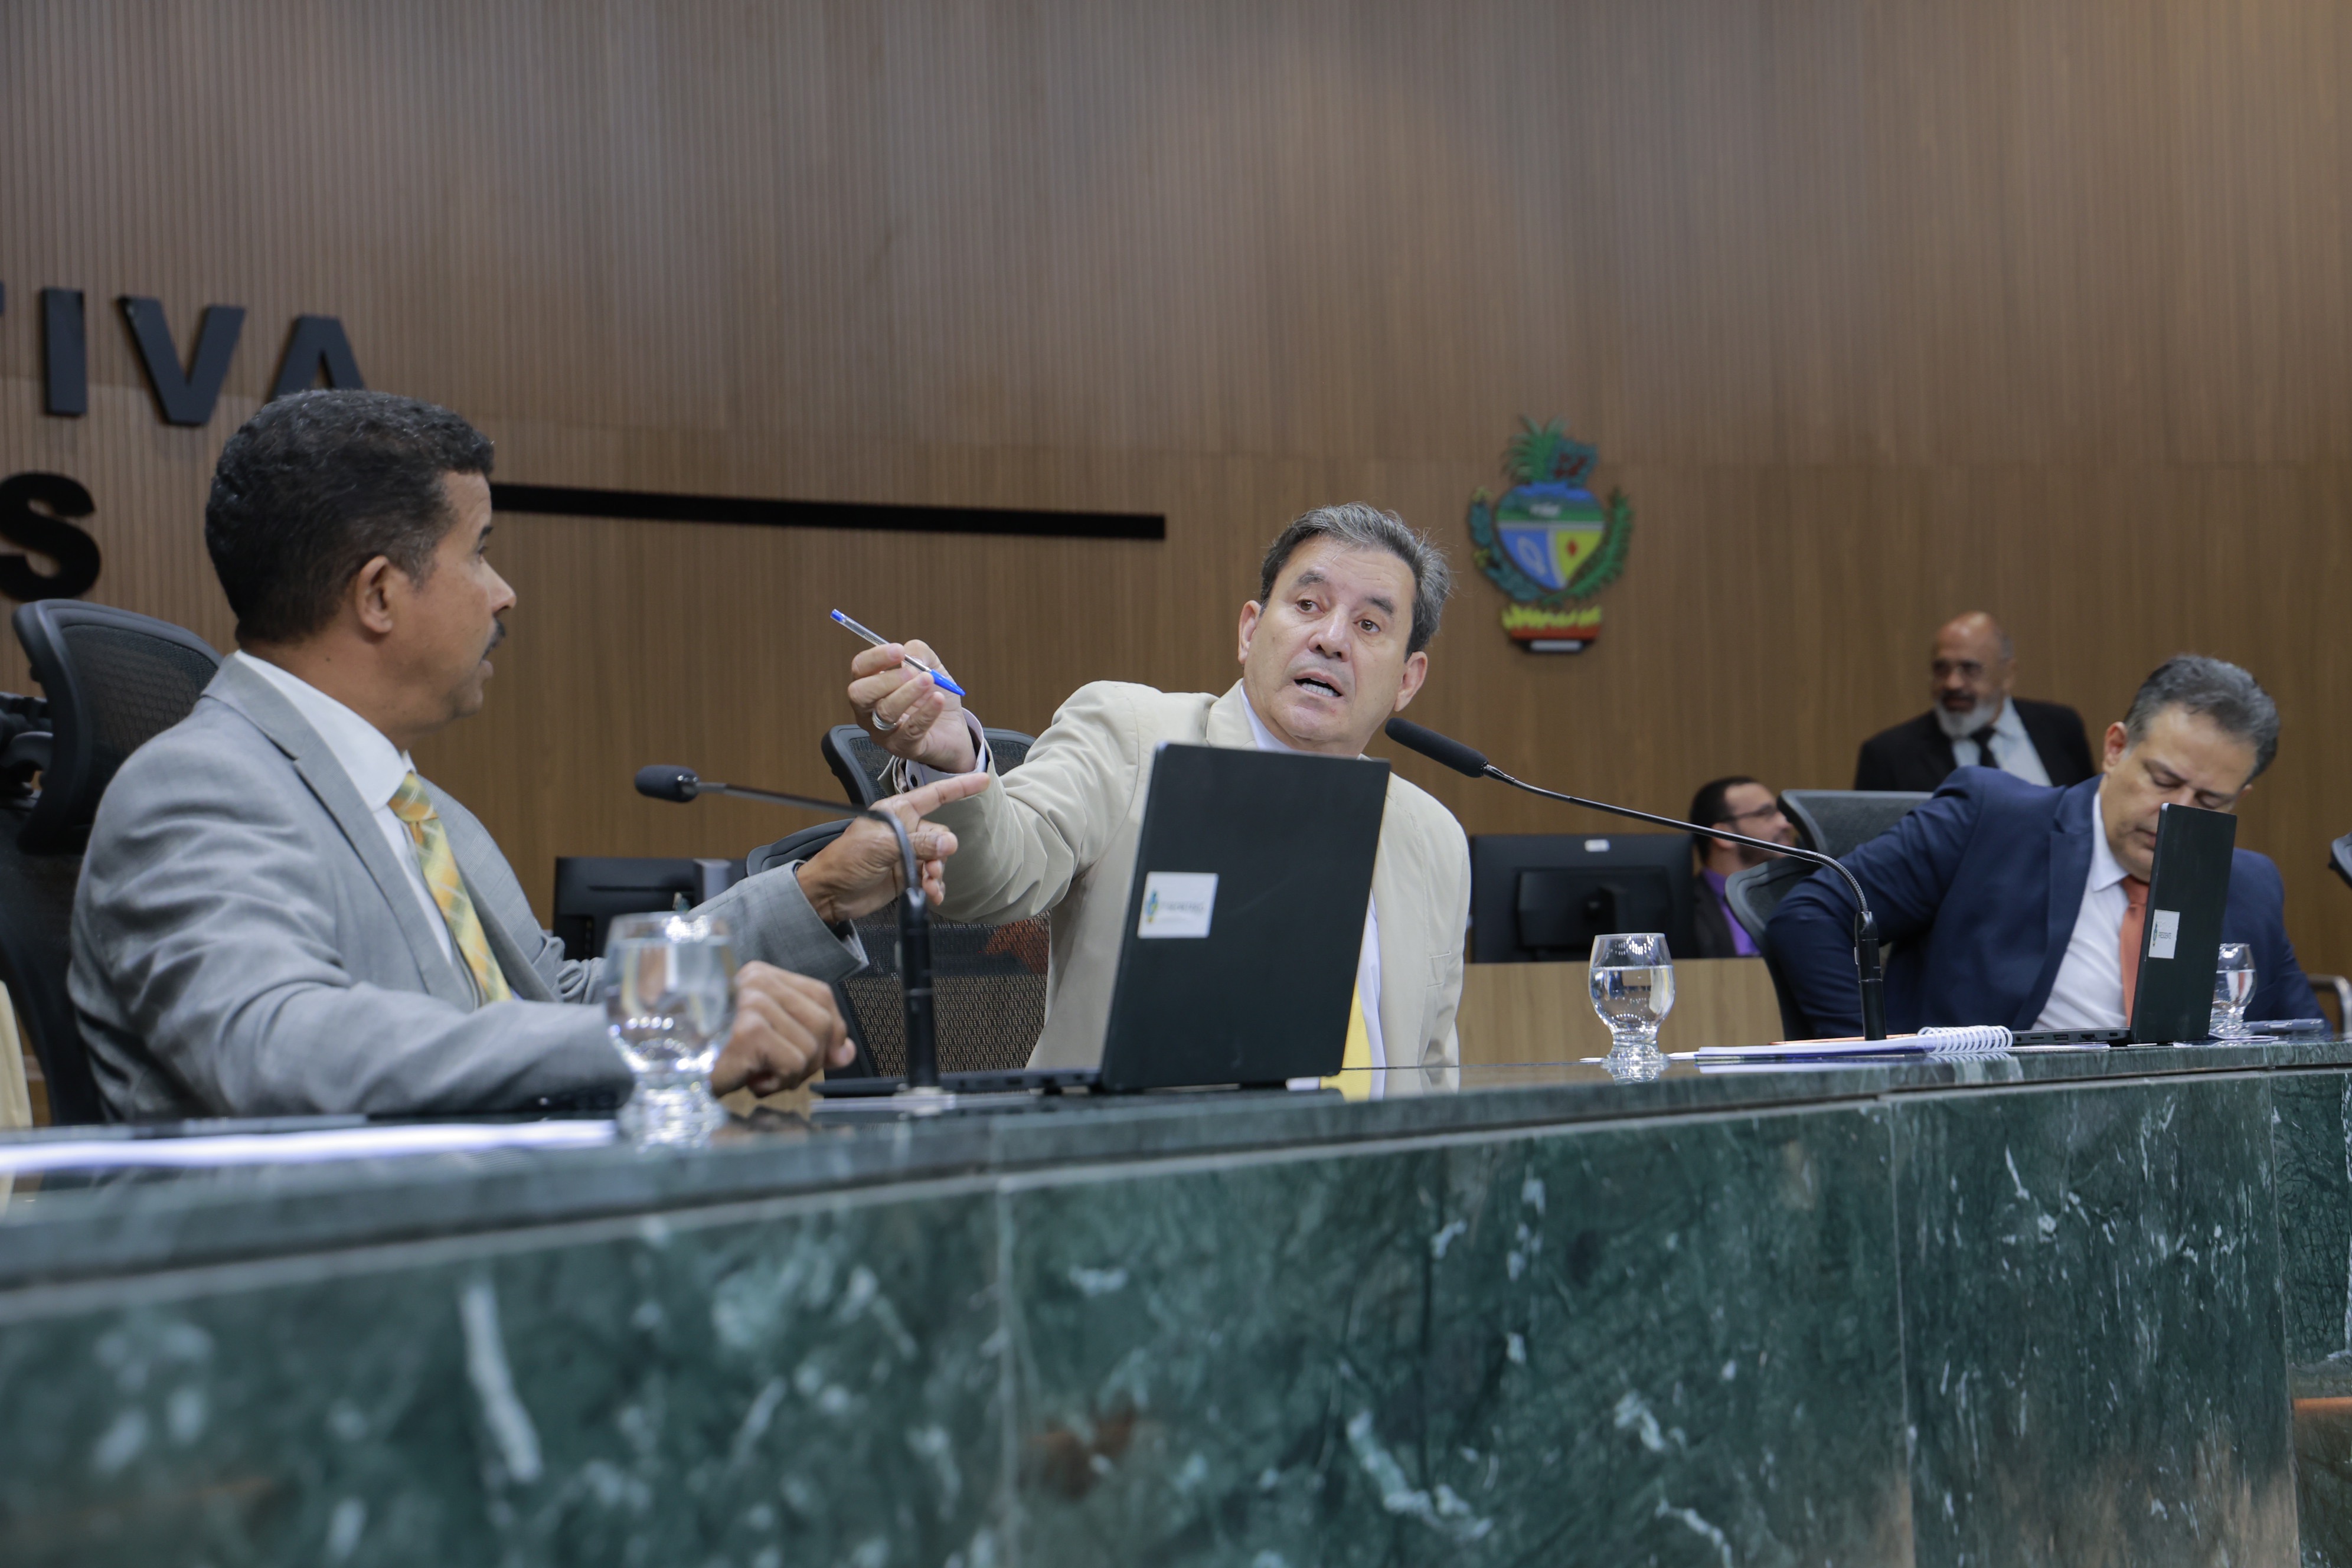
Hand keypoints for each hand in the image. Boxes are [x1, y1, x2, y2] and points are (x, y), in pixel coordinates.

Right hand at [709, 961, 855, 1095]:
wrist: (674, 1069)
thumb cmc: (717, 1055)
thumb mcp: (770, 1039)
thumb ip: (811, 1038)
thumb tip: (846, 1052)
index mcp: (761, 975)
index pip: (822, 995)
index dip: (831, 1030)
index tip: (818, 1054)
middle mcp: (757, 982)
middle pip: (822, 1023)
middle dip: (810, 1059)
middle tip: (776, 1069)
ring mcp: (752, 1004)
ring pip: (810, 1048)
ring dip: (789, 1075)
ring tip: (758, 1072)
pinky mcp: (748, 1032)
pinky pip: (792, 1064)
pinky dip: (775, 1083)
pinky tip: (750, 1078)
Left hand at [794, 772, 990, 923]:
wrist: (830, 894)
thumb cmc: (844, 861)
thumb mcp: (881, 846)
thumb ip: (918, 843)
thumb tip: (950, 843)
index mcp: (897, 812)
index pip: (934, 795)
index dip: (958, 787)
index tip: (981, 779)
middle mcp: (905, 830)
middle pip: (940, 835)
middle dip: (941, 852)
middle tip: (931, 867)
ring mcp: (907, 853)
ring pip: (939, 858)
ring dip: (937, 873)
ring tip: (928, 884)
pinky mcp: (907, 875)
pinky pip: (931, 877)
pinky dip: (934, 886)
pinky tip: (931, 895)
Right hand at [848, 638, 978, 772]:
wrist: (954, 729)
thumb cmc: (933, 696)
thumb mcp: (930, 667)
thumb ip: (919, 653)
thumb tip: (910, 655)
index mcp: (870, 686)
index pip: (859, 669)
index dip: (876, 657)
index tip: (898, 651)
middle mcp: (869, 710)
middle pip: (859, 693)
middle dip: (885, 679)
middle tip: (912, 672)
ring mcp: (883, 732)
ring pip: (885, 712)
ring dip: (908, 693)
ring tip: (928, 681)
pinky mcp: (903, 747)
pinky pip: (911, 730)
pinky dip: (926, 712)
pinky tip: (938, 699)